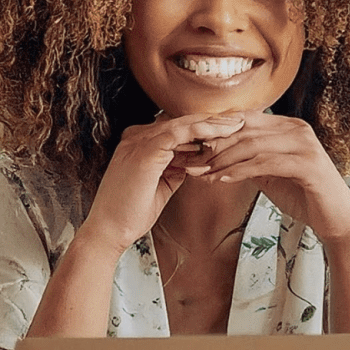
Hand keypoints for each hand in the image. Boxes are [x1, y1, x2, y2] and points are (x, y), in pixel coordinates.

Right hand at [78, 112, 246, 254]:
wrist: (110, 230)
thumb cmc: (131, 213)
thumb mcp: (160, 186)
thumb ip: (175, 170)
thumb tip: (196, 162)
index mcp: (139, 143)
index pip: (176, 128)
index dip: (203, 128)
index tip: (227, 130)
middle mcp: (137, 137)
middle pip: (182, 121)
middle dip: (212, 121)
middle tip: (239, 120)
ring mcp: (139, 141)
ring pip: (183, 124)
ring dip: (212, 125)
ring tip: (236, 125)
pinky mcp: (145, 151)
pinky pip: (178, 134)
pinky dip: (200, 133)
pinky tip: (219, 135)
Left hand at [193, 111, 349, 245]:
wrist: (336, 220)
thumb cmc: (303, 196)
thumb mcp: (271, 173)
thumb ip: (250, 159)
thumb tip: (216, 154)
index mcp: (288, 126)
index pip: (244, 120)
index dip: (216, 132)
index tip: (191, 148)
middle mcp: (298, 129)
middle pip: (245, 131)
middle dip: (213, 147)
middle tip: (189, 161)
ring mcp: (304, 145)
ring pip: (252, 146)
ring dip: (222, 161)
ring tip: (200, 173)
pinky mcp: (308, 164)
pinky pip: (265, 164)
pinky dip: (239, 172)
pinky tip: (221, 180)